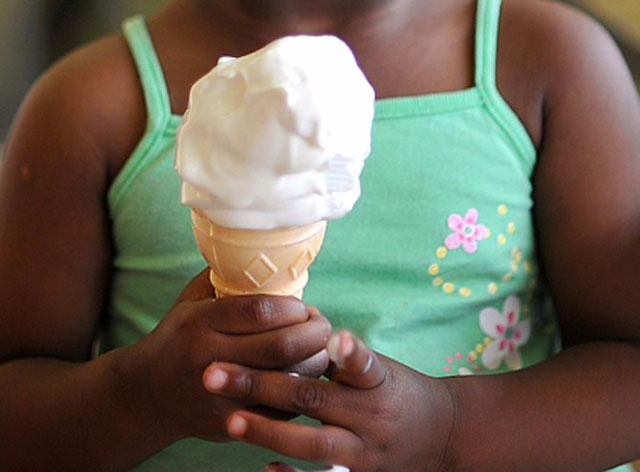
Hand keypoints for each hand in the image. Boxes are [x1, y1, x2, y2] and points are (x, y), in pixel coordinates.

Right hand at [114, 269, 331, 443]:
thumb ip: (223, 276)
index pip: (260, 310)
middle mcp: (208, 359)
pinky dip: (301, 389)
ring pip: (287, 379)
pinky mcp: (231, 424)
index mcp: (199, 323)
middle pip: (281, 346)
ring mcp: (220, 395)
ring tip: (319, 348)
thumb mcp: (190, 300)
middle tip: (321, 325)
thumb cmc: (178, 338)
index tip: (303, 306)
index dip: (293, 306)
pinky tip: (305, 374)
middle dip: (314, 332)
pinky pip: (281, 409)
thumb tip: (267, 248)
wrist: (147, 395)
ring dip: (315, 361)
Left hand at [204, 330, 454, 471]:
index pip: (362, 364)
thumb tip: (297, 321)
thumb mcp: (379, 368)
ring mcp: (365, 452)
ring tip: (231, 420)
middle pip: (315, 400)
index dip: (348, 352)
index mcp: (378, 381)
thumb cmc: (396, 391)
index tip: (332, 336)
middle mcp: (372, 416)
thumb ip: (341, 355)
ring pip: (314, 445)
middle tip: (215, 373)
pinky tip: (266, 470)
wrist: (442, 434)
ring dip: (269, 431)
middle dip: (263, 385)